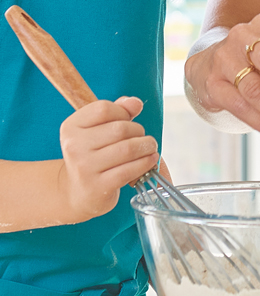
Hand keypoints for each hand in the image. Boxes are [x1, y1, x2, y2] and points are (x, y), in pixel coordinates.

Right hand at [58, 96, 158, 220]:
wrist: (78, 193)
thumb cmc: (93, 157)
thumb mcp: (97, 132)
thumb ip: (117, 113)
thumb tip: (135, 102)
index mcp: (71, 127)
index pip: (103, 109)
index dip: (123, 112)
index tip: (129, 120)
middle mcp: (74, 146)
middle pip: (119, 129)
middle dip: (139, 132)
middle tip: (144, 139)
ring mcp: (85, 167)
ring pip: (127, 149)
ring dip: (146, 147)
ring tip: (150, 148)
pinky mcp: (99, 186)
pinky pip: (130, 170)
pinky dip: (146, 163)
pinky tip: (150, 160)